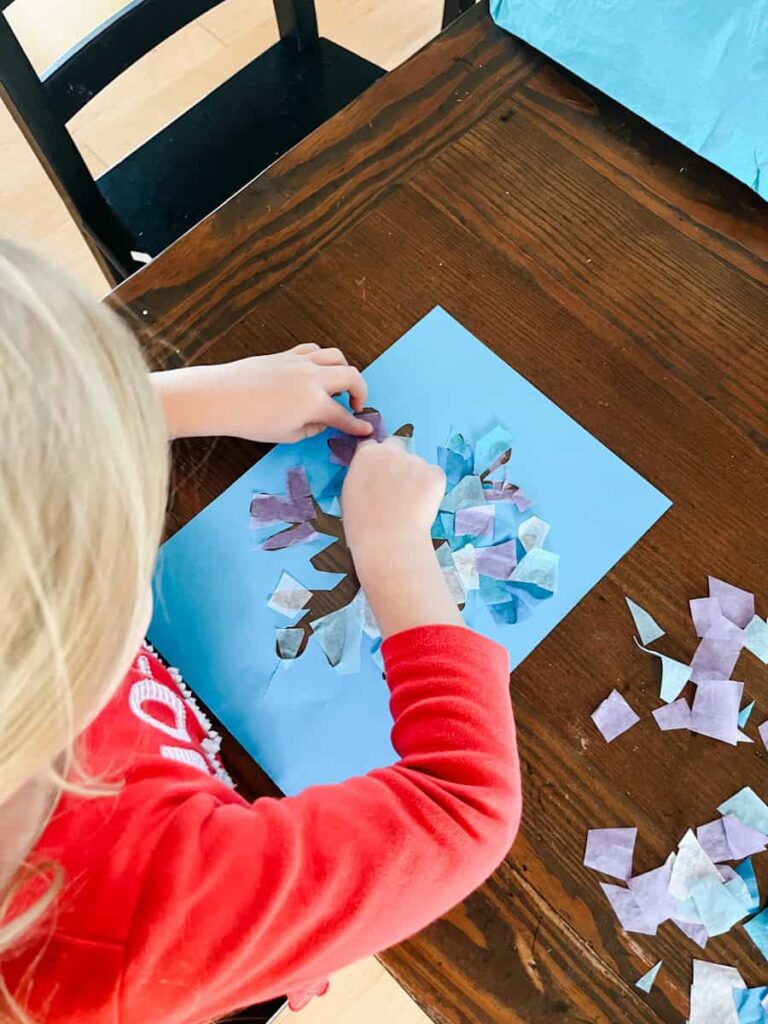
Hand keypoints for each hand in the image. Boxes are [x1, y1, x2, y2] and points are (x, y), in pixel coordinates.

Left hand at [153, 344, 371, 442]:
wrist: (222, 396)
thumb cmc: (251, 421)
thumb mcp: (287, 435)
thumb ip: (312, 428)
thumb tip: (322, 421)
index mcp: (315, 402)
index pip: (344, 416)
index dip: (357, 426)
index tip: (366, 429)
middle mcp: (313, 378)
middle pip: (351, 377)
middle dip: (360, 392)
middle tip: (355, 406)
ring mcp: (301, 362)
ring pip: (336, 356)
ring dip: (344, 371)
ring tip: (337, 386)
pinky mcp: (287, 354)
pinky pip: (314, 351)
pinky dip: (323, 360)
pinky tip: (316, 372)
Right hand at [342, 438, 444, 553]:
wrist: (388, 542)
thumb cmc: (362, 525)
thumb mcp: (349, 492)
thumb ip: (362, 474)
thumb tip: (371, 473)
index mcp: (367, 454)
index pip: (372, 445)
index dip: (376, 460)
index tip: (379, 473)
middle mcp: (391, 451)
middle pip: (396, 446)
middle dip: (396, 460)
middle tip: (397, 486)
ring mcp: (415, 461)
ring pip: (417, 464)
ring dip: (414, 478)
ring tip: (408, 506)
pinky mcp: (435, 474)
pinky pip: (434, 476)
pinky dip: (431, 489)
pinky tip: (420, 507)